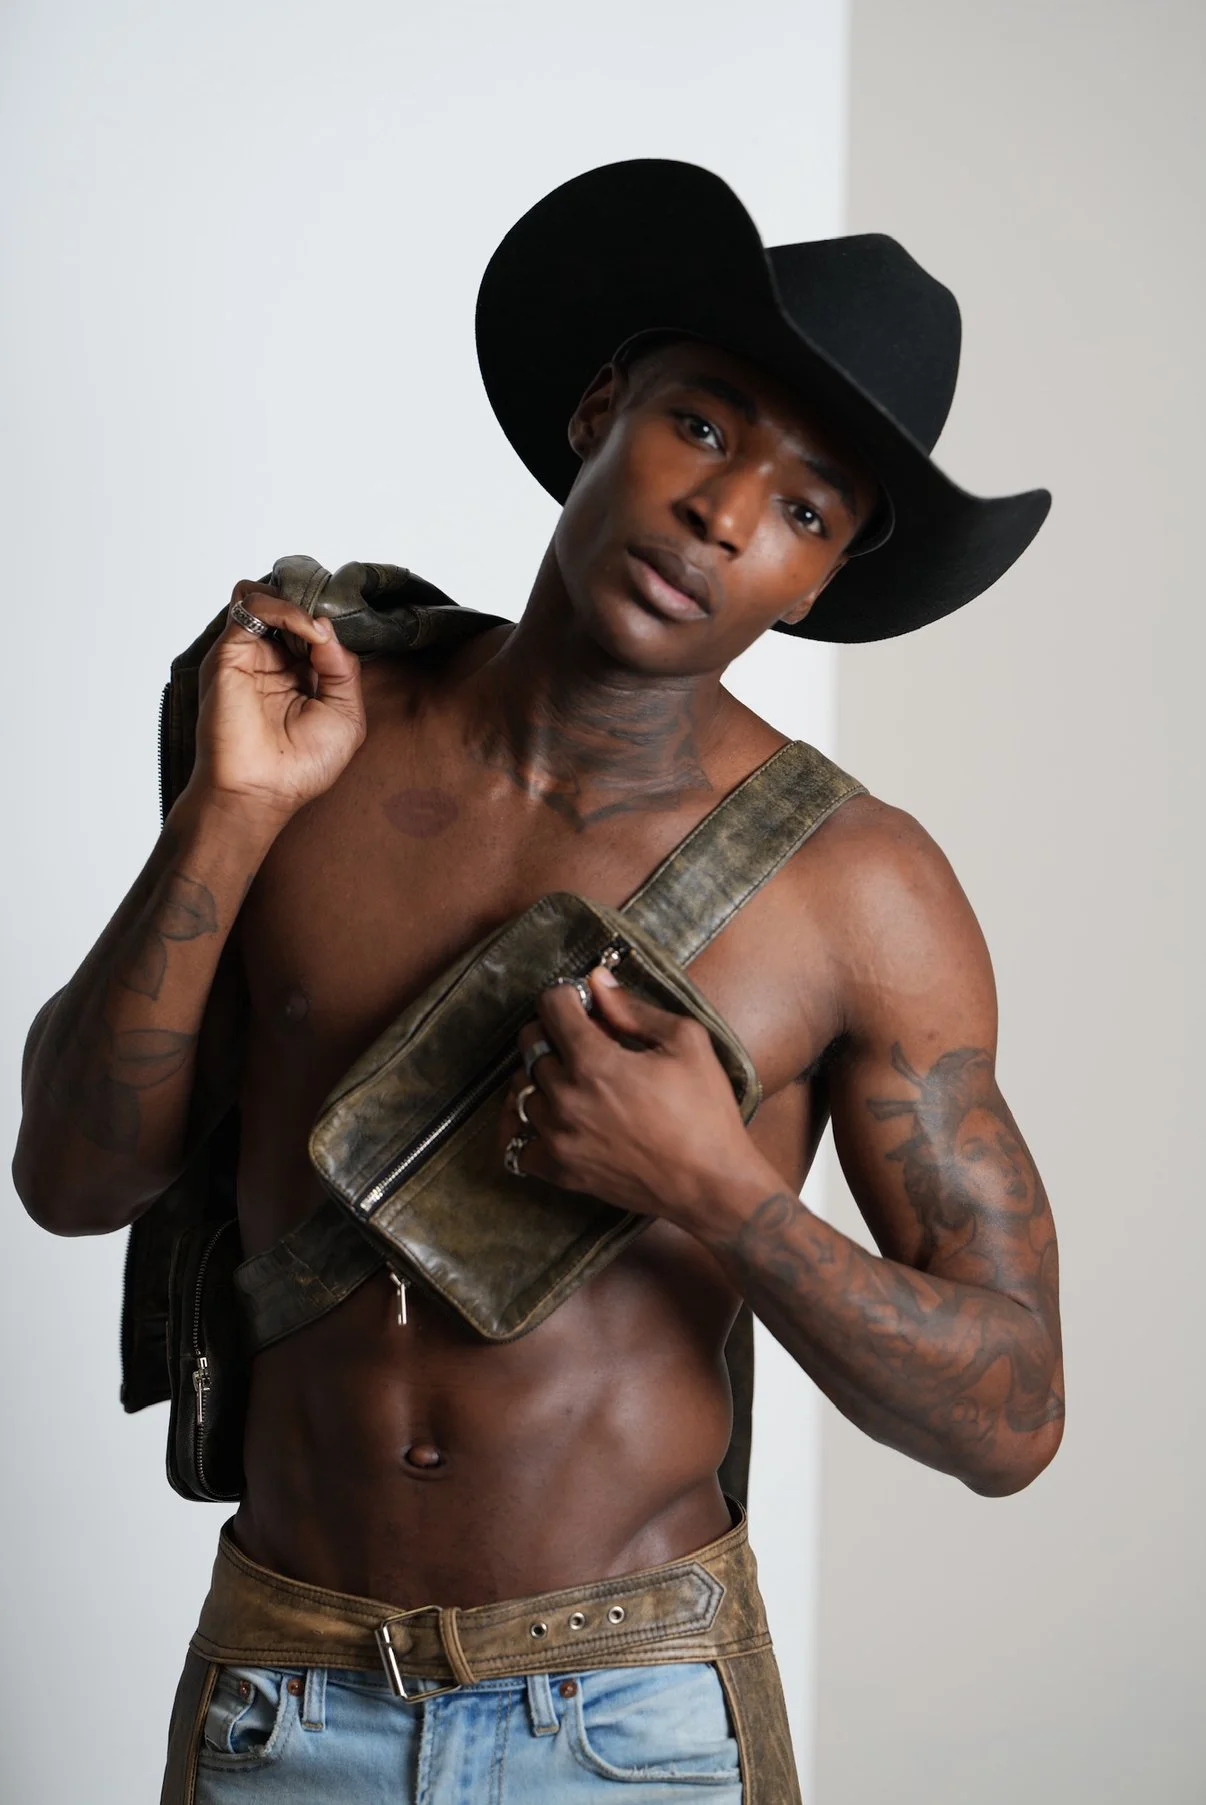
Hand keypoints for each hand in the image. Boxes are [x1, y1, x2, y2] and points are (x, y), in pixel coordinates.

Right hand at [188, 580, 366, 825]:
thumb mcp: (346, 714)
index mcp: (298, 675)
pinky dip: (285, 608)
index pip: (313, 627)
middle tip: (334, 622)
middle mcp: (271, 661)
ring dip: (299, 603)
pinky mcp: (229, 653)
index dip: (333, 622)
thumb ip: (343, 668)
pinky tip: (309, 632)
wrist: (261, 791)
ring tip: (318, 630)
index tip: (354, 627)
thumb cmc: (302, 767)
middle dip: (315, 605)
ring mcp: (249, 655)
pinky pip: (253, 607)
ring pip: (266, 597)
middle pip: (288, 606)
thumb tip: (325, 625)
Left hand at [501, 966, 751, 1231]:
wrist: (711, 1183)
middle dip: (553, 1033)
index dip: (566, 996)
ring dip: (542, 1077)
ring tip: (574, 1081)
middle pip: (530, 1045)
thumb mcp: (686, 1042)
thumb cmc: (705, 1111)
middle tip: (583, 1041)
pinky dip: (525, 1125)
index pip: (551, 1007)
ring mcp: (558, 1137)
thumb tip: (597, 982)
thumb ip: (633, 1009)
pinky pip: (515, 1141)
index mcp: (594, 1061)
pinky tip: (550, 1117)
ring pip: (522, 1089)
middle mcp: (566, 1098)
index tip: (580, 1003)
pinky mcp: (560, 1170)